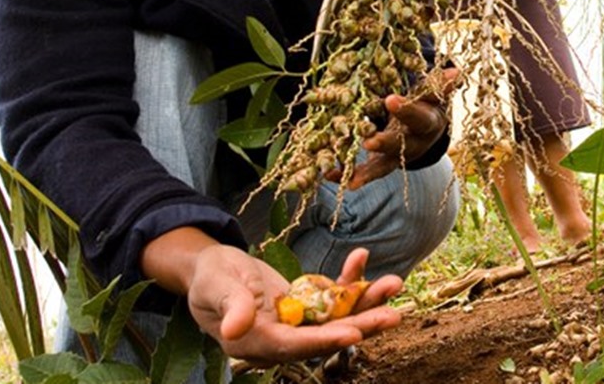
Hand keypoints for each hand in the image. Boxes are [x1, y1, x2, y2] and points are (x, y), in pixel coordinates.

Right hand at [185, 245, 401, 367]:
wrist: (214, 270)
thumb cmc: (210, 277)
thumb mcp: (215, 287)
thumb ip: (230, 306)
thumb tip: (236, 329)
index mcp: (256, 342)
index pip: (294, 346)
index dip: (324, 339)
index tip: (354, 332)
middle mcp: (281, 339)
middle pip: (326, 336)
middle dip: (362, 325)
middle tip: (393, 315)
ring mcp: (296, 324)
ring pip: (337, 318)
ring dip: (366, 303)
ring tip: (394, 284)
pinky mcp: (306, 308)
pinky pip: (333, 298)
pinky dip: (349, 281)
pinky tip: (362, 258)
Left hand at [341, 68, 455, 188]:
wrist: (425, 132)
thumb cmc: (425, 106)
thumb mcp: (431, 96)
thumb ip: (438, 85)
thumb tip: (457, 71)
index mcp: (427, 124)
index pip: (418, 117)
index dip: (406, 110)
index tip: (390, 100)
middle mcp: (413, 144)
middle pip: (399, 145)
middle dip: (384, 143)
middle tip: (368, 142)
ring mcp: (397, 157)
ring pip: (382, 166)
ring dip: (365, 173)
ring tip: (350, 180)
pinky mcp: (381, 165)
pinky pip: (364, 172)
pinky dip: (346, 175)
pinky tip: (328, 174)